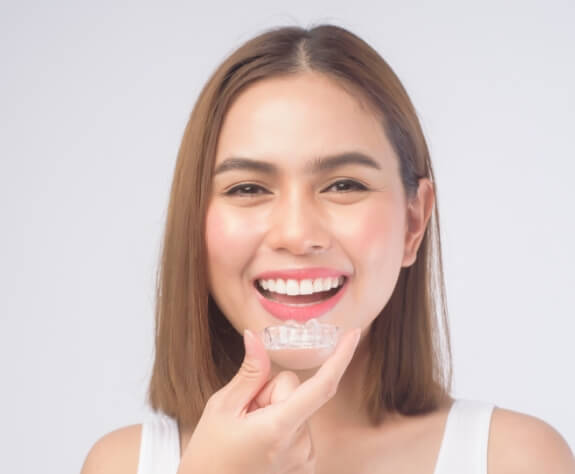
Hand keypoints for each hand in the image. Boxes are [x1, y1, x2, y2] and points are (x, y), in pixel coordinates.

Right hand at [177, 327, 360, 473]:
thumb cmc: (209, 454)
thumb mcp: (222, 407)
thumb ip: (249, 373)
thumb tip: (256, 338)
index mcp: (279, 429)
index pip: (321, 386)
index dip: (340, 358)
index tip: (353, 335)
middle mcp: (300, 446)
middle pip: (295, 389)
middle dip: (270, 391)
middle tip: (245, 413)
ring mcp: (304, 458)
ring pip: (296, 405)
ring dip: (275, 410)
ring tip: (249, 431)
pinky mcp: (303, 464)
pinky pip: (299, 423)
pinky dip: (281, 424)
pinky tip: (260, 439)